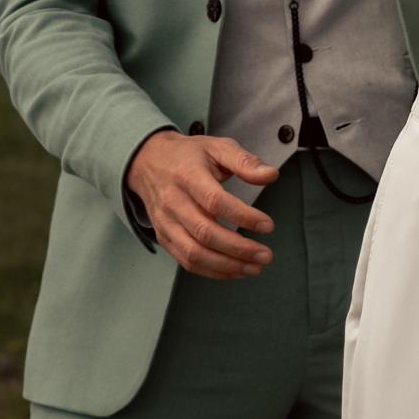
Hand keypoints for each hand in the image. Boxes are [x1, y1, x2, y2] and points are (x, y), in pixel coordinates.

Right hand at [126, 130, 279, 278]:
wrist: (149, 162)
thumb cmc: (187, 156)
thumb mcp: (218, 147)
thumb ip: (245, 161)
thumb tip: (270, 175)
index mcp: (188, 176)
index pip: (215, 201)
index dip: (243, 216)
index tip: (267, 225)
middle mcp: (174, 202)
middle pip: (205, 233)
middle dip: (239, 249)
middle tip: (265, 255)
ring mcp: (166, 223)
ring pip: (194, 253)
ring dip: (227, 265)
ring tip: (253, 268)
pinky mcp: (164, 237)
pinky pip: (186, 261)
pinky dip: (212, 271)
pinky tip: (233, 270)